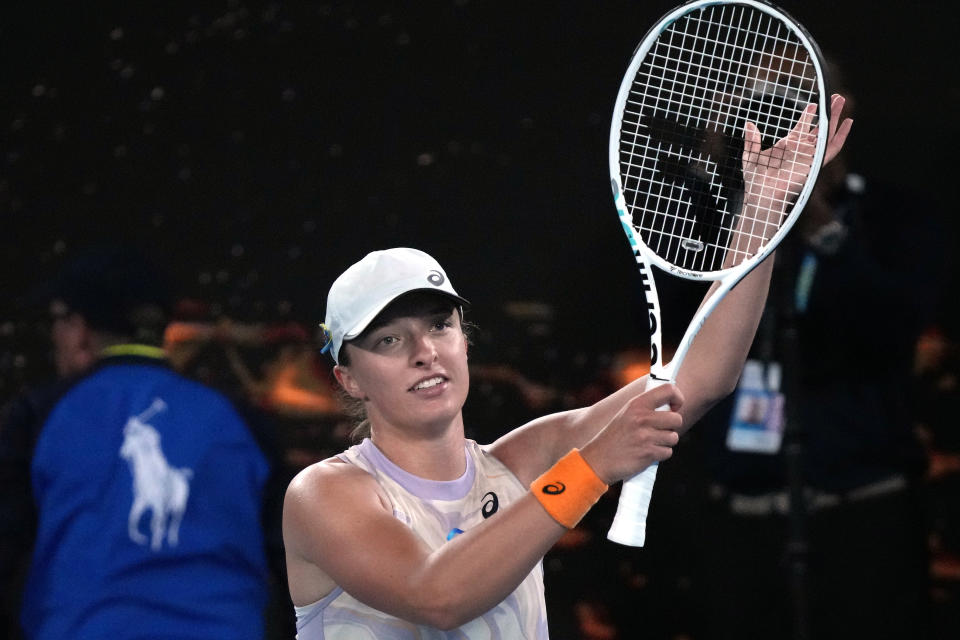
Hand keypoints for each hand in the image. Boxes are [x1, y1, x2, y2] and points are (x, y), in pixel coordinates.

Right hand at [580, 383, 683, 484]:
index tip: (674, 407)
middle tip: (660, 431)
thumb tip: (672, 404)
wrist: (599, 459)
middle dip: (672, 427)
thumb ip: (646, 407)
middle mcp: (642, 418)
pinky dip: (660, 454)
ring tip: (650, 443)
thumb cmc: (615, 436)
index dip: (678, 398)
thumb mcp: (626, 414)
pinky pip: (668, 452)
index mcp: (636, 404)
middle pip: (676, 418)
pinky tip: (647, 453)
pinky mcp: (648, 453)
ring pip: (674, 437)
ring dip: (665, 442)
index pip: (668, 390)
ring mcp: (645, 436)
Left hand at [742, 94, 852, 212]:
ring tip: (841, 100)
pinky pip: (832, 148)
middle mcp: (801, 150)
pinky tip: (848, 122)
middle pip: (819, 128)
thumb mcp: (751, 156)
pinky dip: (841, 136)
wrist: (763, 195)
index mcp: (788, 146)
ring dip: (835, 117)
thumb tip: (748, 123)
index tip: (814, 104)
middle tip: (836, 97)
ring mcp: (809, 156)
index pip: (802, 127)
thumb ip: (752, 140)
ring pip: (827, 133)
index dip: (808, 115)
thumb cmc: (756, 180)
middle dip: (828, 112)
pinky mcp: (815, 163)